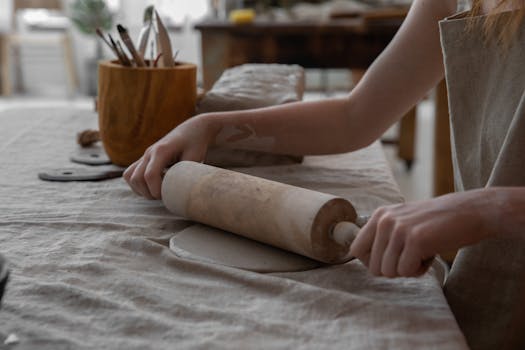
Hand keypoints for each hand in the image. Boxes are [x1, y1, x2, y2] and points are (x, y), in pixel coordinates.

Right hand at [123, 115, 214, 198]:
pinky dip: (138, 184)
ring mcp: (144, 156)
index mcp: (161, 151)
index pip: (150, 175)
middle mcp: (149, 152)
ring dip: (141, 189)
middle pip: (136, 178)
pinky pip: (130, 174)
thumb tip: (180, 191)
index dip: (156, 190)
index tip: (167, 196)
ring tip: (158, 191)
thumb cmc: (195, 144)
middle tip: (164, 196)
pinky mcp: (143, 159)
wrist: (192, 131)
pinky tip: (153, 185)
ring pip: (129, 176)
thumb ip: (186, 172)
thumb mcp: (195, 157)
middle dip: (148, 193)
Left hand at [349, 190, 494, 277]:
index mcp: (379, 215)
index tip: (392, 259)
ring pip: (389, 272)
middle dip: (394, 269)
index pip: (356, 250)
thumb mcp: (403, 221)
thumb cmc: (437, 223)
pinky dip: (420, 270)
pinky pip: (406, 271)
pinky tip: (430, 254)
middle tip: (412, 255)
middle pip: (373, 267)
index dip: (373, 262)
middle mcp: (385, 220)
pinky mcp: (416, 240)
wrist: (471, 212)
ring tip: (422, 252)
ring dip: (408, 269)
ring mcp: (399, 229)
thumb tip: (364, 262)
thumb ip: (383, 236)